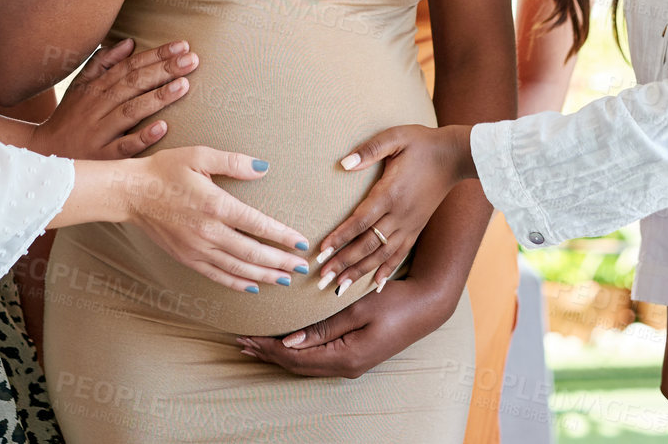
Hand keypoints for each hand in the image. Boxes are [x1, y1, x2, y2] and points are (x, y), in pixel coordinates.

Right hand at [29, 38, 196, 159]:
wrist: (42, 156)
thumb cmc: (68, 120)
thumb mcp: (79, 87)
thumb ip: (102, 64)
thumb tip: (129, 43)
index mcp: (94, 88)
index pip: (129, 66)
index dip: (155, 55)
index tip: (181, 46)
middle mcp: (97, 107)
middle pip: (133, 84)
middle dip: (163, 70)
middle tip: (192, 59)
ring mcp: (98, 132)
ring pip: (130, 111)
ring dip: (157, 98)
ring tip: (184, 85)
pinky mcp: (101, 158)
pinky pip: (123, 147)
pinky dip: (141, 137)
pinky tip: (162, 128)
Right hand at [124, 146, 311, 292]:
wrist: (132, 192)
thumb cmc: (165, 170)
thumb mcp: (199, 155)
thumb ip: (233, 162)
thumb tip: (264, 168)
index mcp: (215, 205)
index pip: (257, 224)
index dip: (282, 236)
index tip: (302, 243)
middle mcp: (208, 231)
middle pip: (252, 252)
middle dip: (280, 261)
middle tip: (303, 267)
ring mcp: (196, 248)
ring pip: (237, 268)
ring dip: (264, 275)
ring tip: (286, 279)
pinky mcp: (186, 257)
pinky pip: (216, 275)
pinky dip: (237, 282)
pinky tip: (253, 286)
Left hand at [235, 277, 455, 377]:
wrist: (427, 306)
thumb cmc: (394, 302)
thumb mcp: (356, 308)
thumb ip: (322, 327)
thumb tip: (289, 341)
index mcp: (346, 357)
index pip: (295, 357)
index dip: (268, 347)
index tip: (245, 335)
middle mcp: (346, 367)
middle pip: (296, 365)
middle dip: (267, 352)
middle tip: (240, 340)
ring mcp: (351, 364)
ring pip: (304, 364)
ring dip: (278, 354)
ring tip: (254, 344)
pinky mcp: (354, 356)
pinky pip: (316, 359)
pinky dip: (295, 352)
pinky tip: (284, 344)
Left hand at [313, 124, 474, 291]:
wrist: (455, 156)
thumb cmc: (421, 143)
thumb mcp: (395, 137)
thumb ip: (369, 150)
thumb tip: (343, 163)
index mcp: (390, 193)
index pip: (360, 221)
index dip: (340, 238)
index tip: (322, 252)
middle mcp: (399, 215)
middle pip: (367, 245)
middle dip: (343, 263)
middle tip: (322, 278)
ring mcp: (409, 225)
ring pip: (382, 255)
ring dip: (360, 272)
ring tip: (340, 288)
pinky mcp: (416, 228)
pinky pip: (400, 254)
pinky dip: (386, 271)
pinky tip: (375, 286)